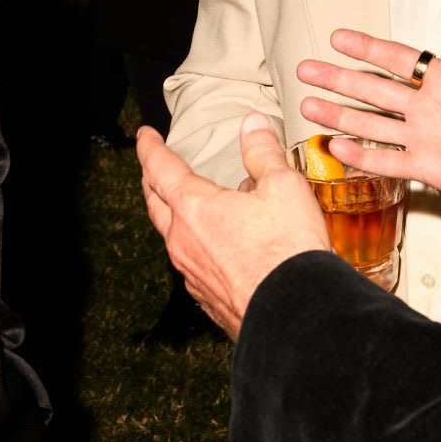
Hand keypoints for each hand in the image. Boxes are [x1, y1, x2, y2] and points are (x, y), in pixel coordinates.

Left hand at [136, 113, 327, 340]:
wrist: (296, 316)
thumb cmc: (288, 250)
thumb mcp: (283, 187)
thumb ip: (263, 152)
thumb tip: (252, 125)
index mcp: (194, 207)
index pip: (159, 167)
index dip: (149, 147)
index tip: (145, 135)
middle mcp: (183, 240)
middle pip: (155, 203)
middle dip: (151, 180)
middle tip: (153, 168)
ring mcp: (191, 273)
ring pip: (173, 236)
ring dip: (176, 215)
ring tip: (195, 205)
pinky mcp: (206, 298)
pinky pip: (193, 264)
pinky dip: (198, 245)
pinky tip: (219, 246)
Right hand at [297, 0, 440, 228]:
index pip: (396, 59)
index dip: (366, 49)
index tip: (338, 38)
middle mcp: (431, 108)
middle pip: (373, 90)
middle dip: (339, 79)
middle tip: (307, 69)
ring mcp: (427, 139)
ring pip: (372, 125)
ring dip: (340, 116)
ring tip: (310, 107)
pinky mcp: (429, 169)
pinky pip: (387, 161)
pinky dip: (361, 156)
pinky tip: (336, 149)